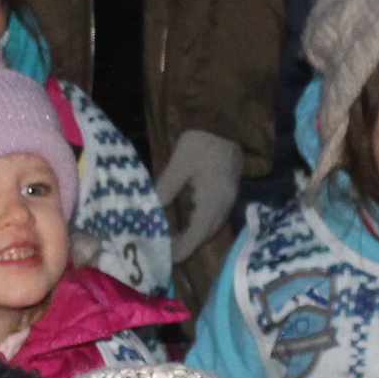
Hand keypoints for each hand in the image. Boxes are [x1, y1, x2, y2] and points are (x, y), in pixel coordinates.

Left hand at [152, 127, 243, 259]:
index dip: (181, 250)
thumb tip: (148, 213)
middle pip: (206, 235)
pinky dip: (199, 224)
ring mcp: (229, 197)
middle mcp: (225, 204)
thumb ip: (165, 190)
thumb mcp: (178, 165)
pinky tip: (185, 222)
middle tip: (163, 252)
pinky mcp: (228, 191)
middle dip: (186, 246)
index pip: (197, 236)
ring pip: (211, 227)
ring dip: (193, 236)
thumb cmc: (201, 140)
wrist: (225, 118)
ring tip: (171, 241)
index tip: (164, 259)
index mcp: (214, 200)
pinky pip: (214, 216)